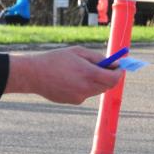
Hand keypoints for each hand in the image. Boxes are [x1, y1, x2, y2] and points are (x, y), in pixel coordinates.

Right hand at [4, 47, 123, 104]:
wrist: (34, 75)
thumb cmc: (55, 59)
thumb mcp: (77, 52)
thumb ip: (97, 57)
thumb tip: (112, 63)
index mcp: (88, 74)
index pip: (113, 78)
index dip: (119, 72)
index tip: (120, 66)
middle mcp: (86, 88)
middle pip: (107, 86)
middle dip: (110, 77)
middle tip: (107, 67)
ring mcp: (80, 97)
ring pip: (96, 90)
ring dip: (96, 81)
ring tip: (81, 70)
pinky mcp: (73, 101)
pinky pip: (85, 94)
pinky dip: (85, 86)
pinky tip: (70, 79)